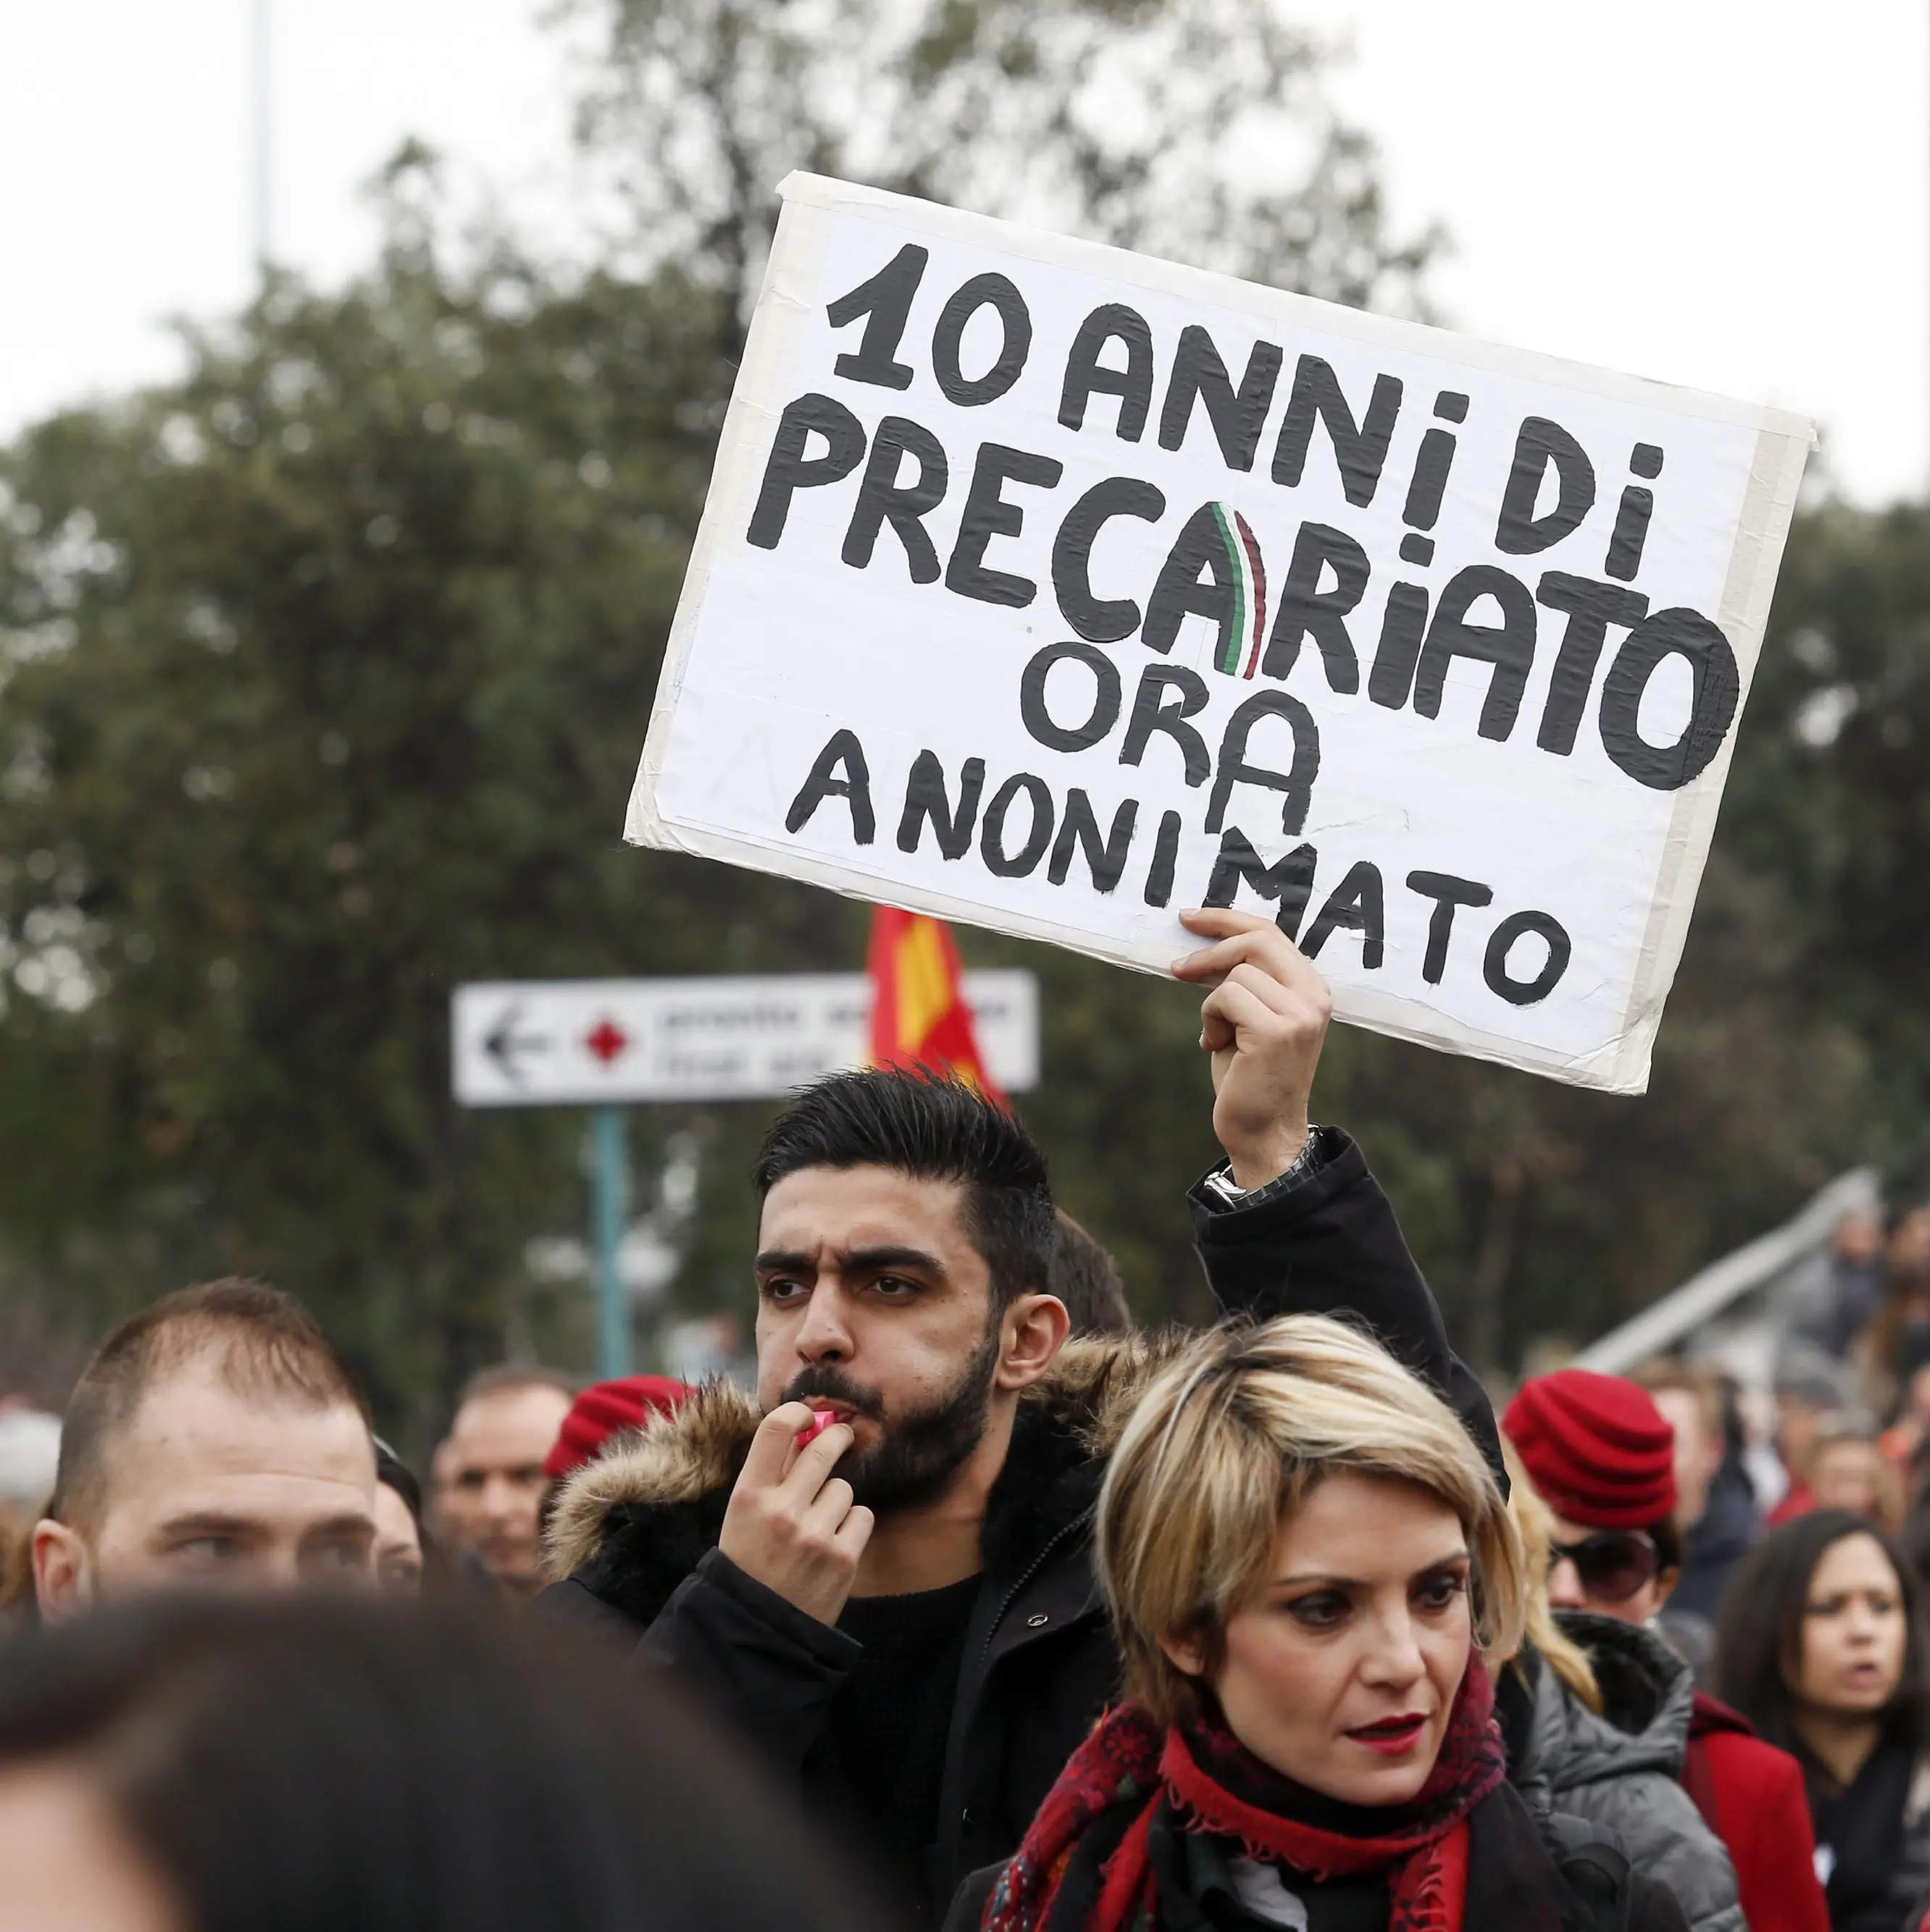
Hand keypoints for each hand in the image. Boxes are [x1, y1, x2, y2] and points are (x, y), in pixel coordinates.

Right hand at [717, 1401, 873, 1624]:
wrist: (758, 1629)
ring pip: (844, 1487)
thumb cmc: (749, 1562)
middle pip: (823, 1448)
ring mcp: (815, 1534)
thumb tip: (807, 1430)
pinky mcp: (843, 1558)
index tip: (809, 1416)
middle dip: (837, 1437)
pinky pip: (862, 1515)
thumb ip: (770, 1475)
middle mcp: (782, 1510)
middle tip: (842, 1437)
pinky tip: (834, 1543)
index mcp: (749, 1495)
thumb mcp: (743, 1515)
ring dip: (836, 1499)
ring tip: (818, 1524)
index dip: (798, 1412)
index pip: (776, 1428)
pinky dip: (852, 1526)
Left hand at [1171, 907, 1331, 1188]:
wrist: (1264, 1132)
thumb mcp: (1252, 1018)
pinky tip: (1216, 1046)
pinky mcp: (1276, 1031)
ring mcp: (1298, 1013)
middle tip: (1177, 969)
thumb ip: (1246, 982)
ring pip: (1235, 974)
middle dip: (1210, 948)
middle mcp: (1313, 997)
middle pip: (1256, 940)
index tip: (1189, 918)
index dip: (1227, 920)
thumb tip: (1205, 943)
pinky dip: (1210, 1020)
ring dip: (1211, 1004)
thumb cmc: (1250, 1077)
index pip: (1271, 933)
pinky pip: (1225, 997)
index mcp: (1312, 989)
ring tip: (1218, 1036)